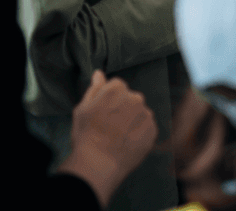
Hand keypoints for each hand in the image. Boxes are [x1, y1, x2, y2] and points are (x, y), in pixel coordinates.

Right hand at [59, 70, 156, 208]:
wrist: (98, 163)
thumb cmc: (86, 135)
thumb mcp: (82, 109)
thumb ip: (94, 89)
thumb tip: (99, 73)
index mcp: (118, 89)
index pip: (117, 87)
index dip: (109, 100)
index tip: (103, 114)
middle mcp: (136, 98)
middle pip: (130, 99)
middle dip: (123, 109)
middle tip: (110, 127)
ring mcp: (146, 114)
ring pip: (139, 114)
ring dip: (132, 121)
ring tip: (118, 138)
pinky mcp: (153, 131)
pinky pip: (146, 128)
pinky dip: (139, 134)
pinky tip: (127, 144)